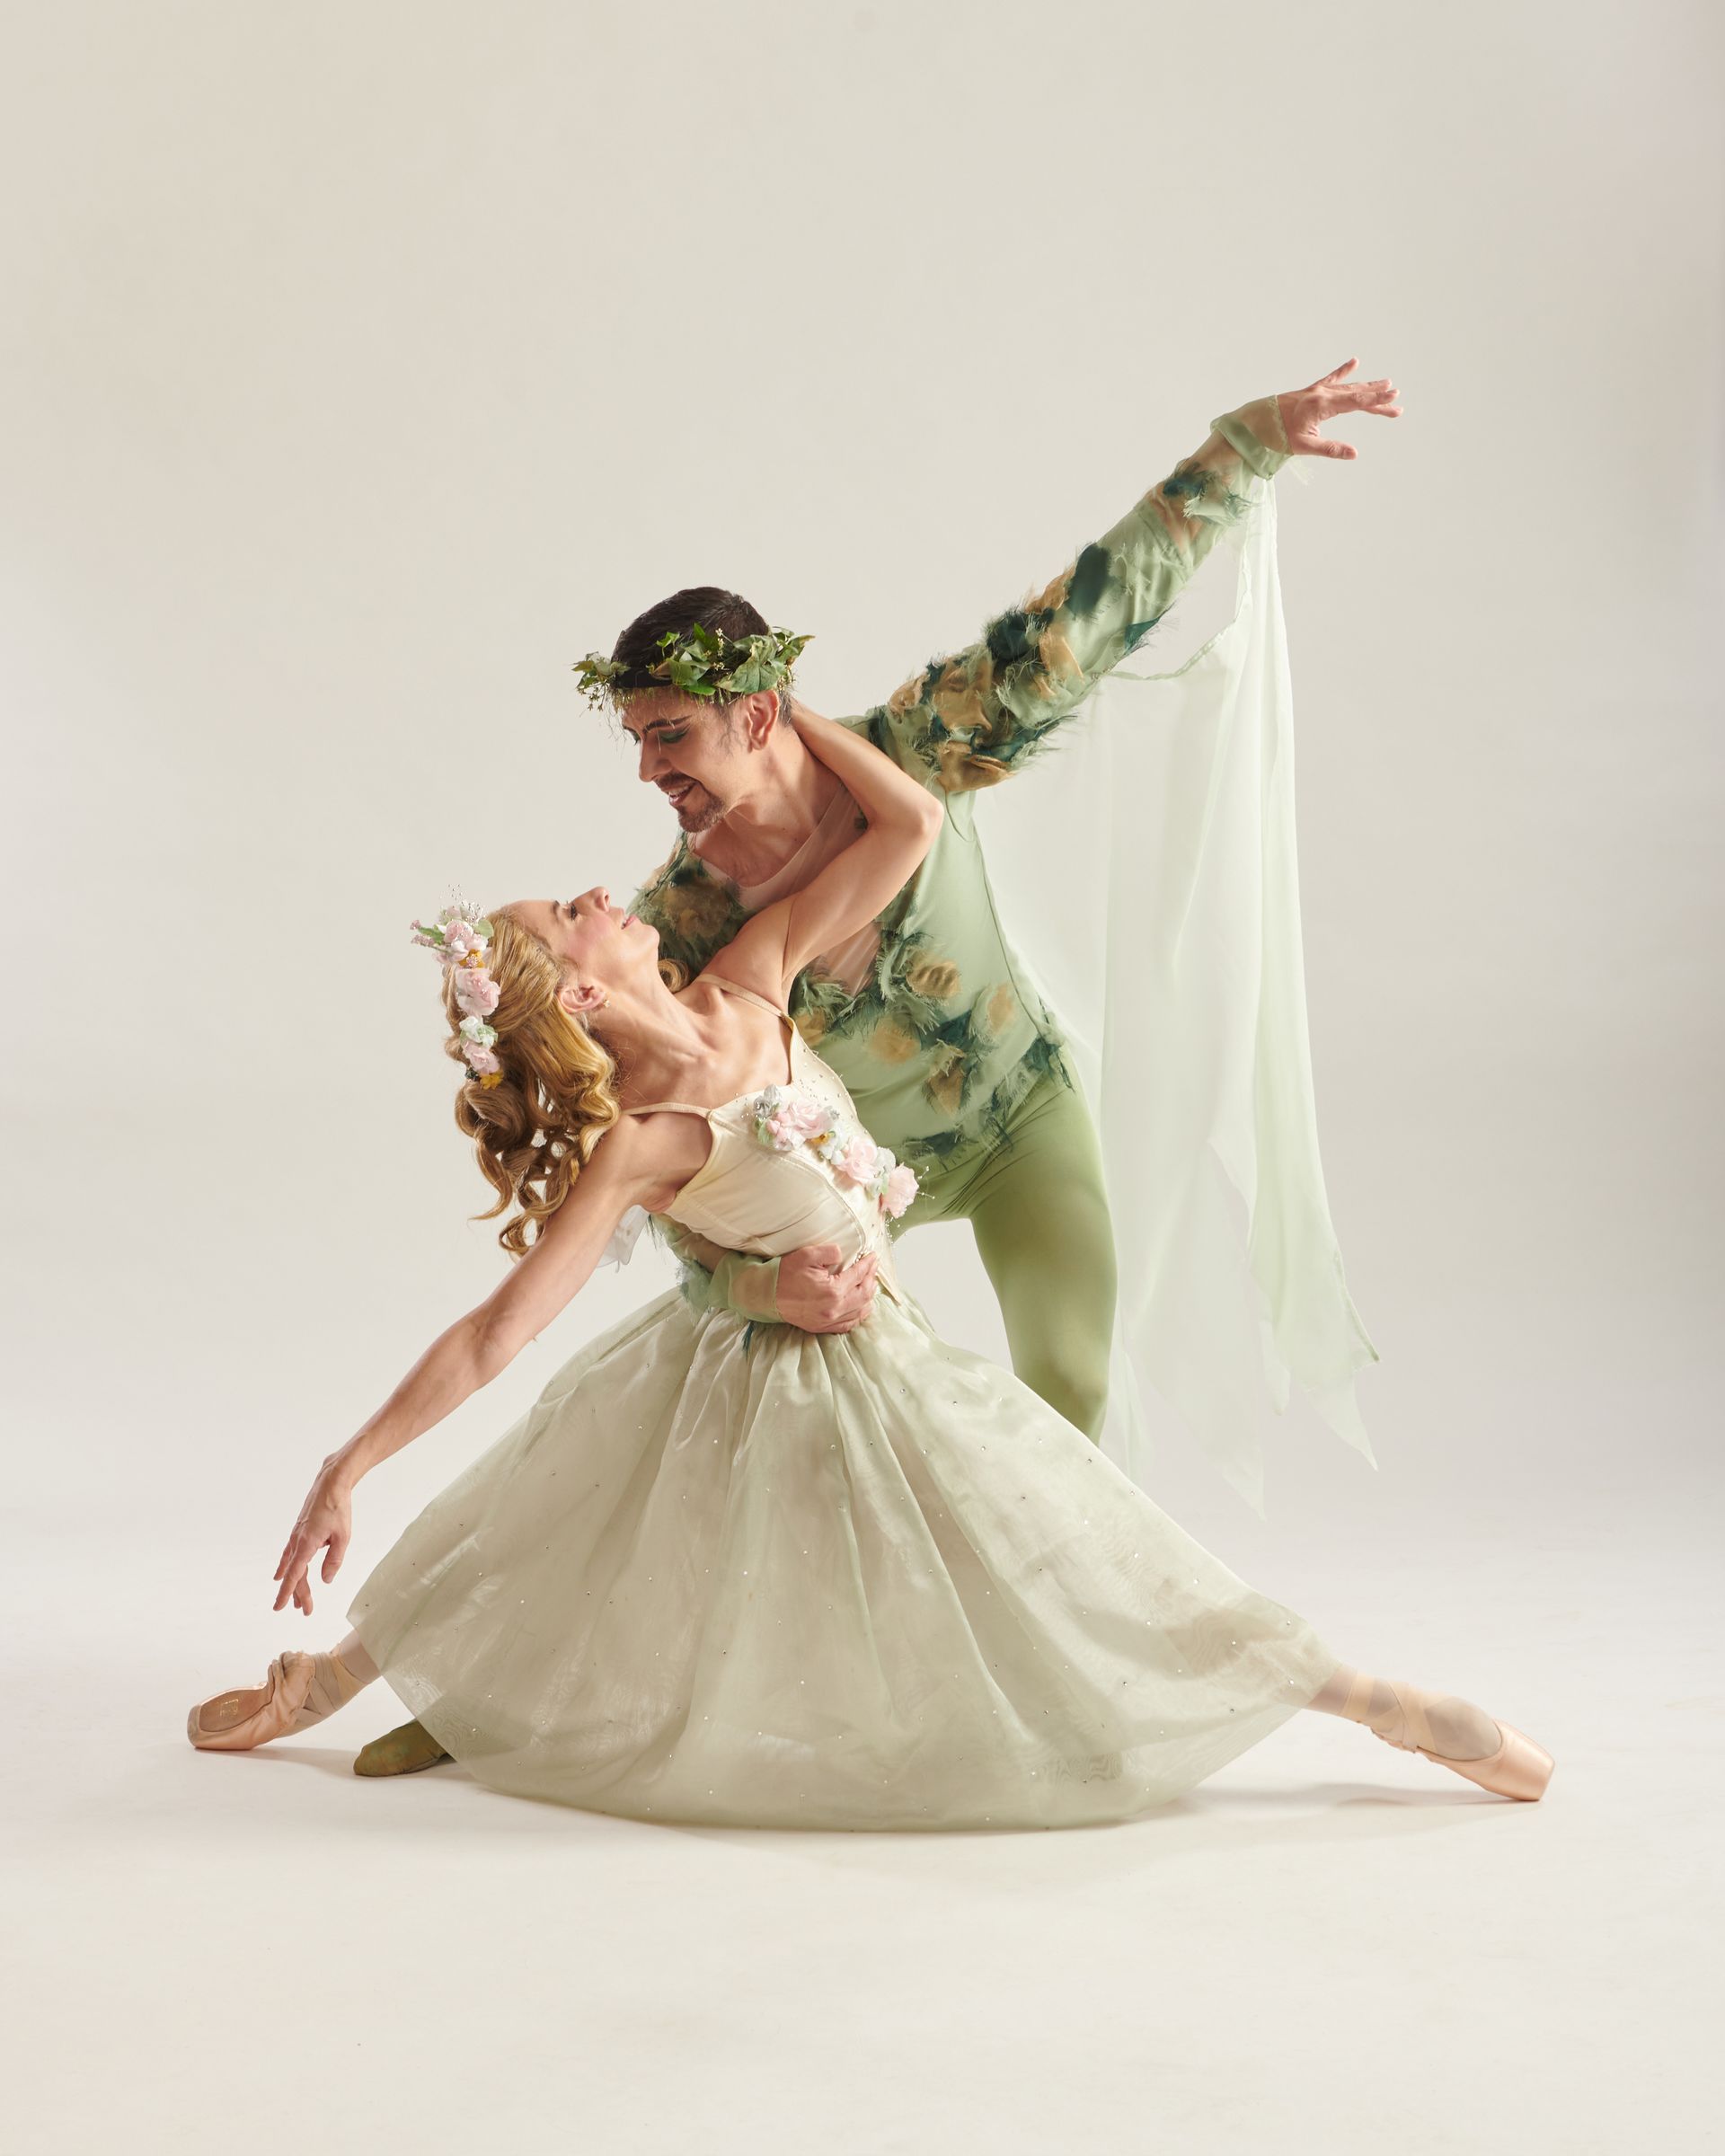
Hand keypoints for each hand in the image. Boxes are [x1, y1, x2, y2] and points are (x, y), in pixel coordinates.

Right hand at [273, 1461, 353, 1615]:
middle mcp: (297, 1541)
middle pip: (296, 1574)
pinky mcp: (299, 1531)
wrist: (331, 1484)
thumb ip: (334, 1560)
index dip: (287, 1593)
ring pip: (293, 1565)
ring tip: (295, 1601)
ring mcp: (296, 1536)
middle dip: (300, 1594)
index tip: (280, 1607)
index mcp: (307, 1544)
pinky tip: (281, 1574)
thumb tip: (326, 1581)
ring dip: (295, 1583)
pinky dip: (286, 1567)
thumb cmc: (338, 1508)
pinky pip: (290, 1554)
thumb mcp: (343, 1537)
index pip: (295, 1574)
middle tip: (306, 1612)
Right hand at [775, 1242, 878, 1332]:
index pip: (858, 1275)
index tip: (873, 1257)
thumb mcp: (806, 1255)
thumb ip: (829, 1252)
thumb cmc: (785, 1274)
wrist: (767, 1295)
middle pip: (864, 1294)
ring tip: (870, 1284)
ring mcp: (828, 1321)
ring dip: (869, 1297)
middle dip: (871, 1279)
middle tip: (873, 1267)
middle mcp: (834, 1309)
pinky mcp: (822, 1327)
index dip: (868, 1265)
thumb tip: (844, 1254)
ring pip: (860, 1311)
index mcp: (833, 1291)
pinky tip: (861, 1306)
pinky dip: (859, 1315)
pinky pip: (848, 1324)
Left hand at [1277, 358, 1401, 459]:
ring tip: (1385, 384)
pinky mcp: (1310, 391)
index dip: (1377, 401)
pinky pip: (1330, 379)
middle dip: (1377, 396)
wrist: (1254, 421)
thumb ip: (1330, 449)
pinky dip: (1343, 371)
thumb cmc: (1275, 435)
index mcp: (1322, 405)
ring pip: (1347, 387)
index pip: (1356, 403)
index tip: (1394, 398)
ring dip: (1366, 387)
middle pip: (1356, 394)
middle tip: (1397, 397)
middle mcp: (1322, 394)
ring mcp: (1316, 390)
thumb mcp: (1304, 446)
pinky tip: (1354, 362)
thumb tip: (1354, 454)